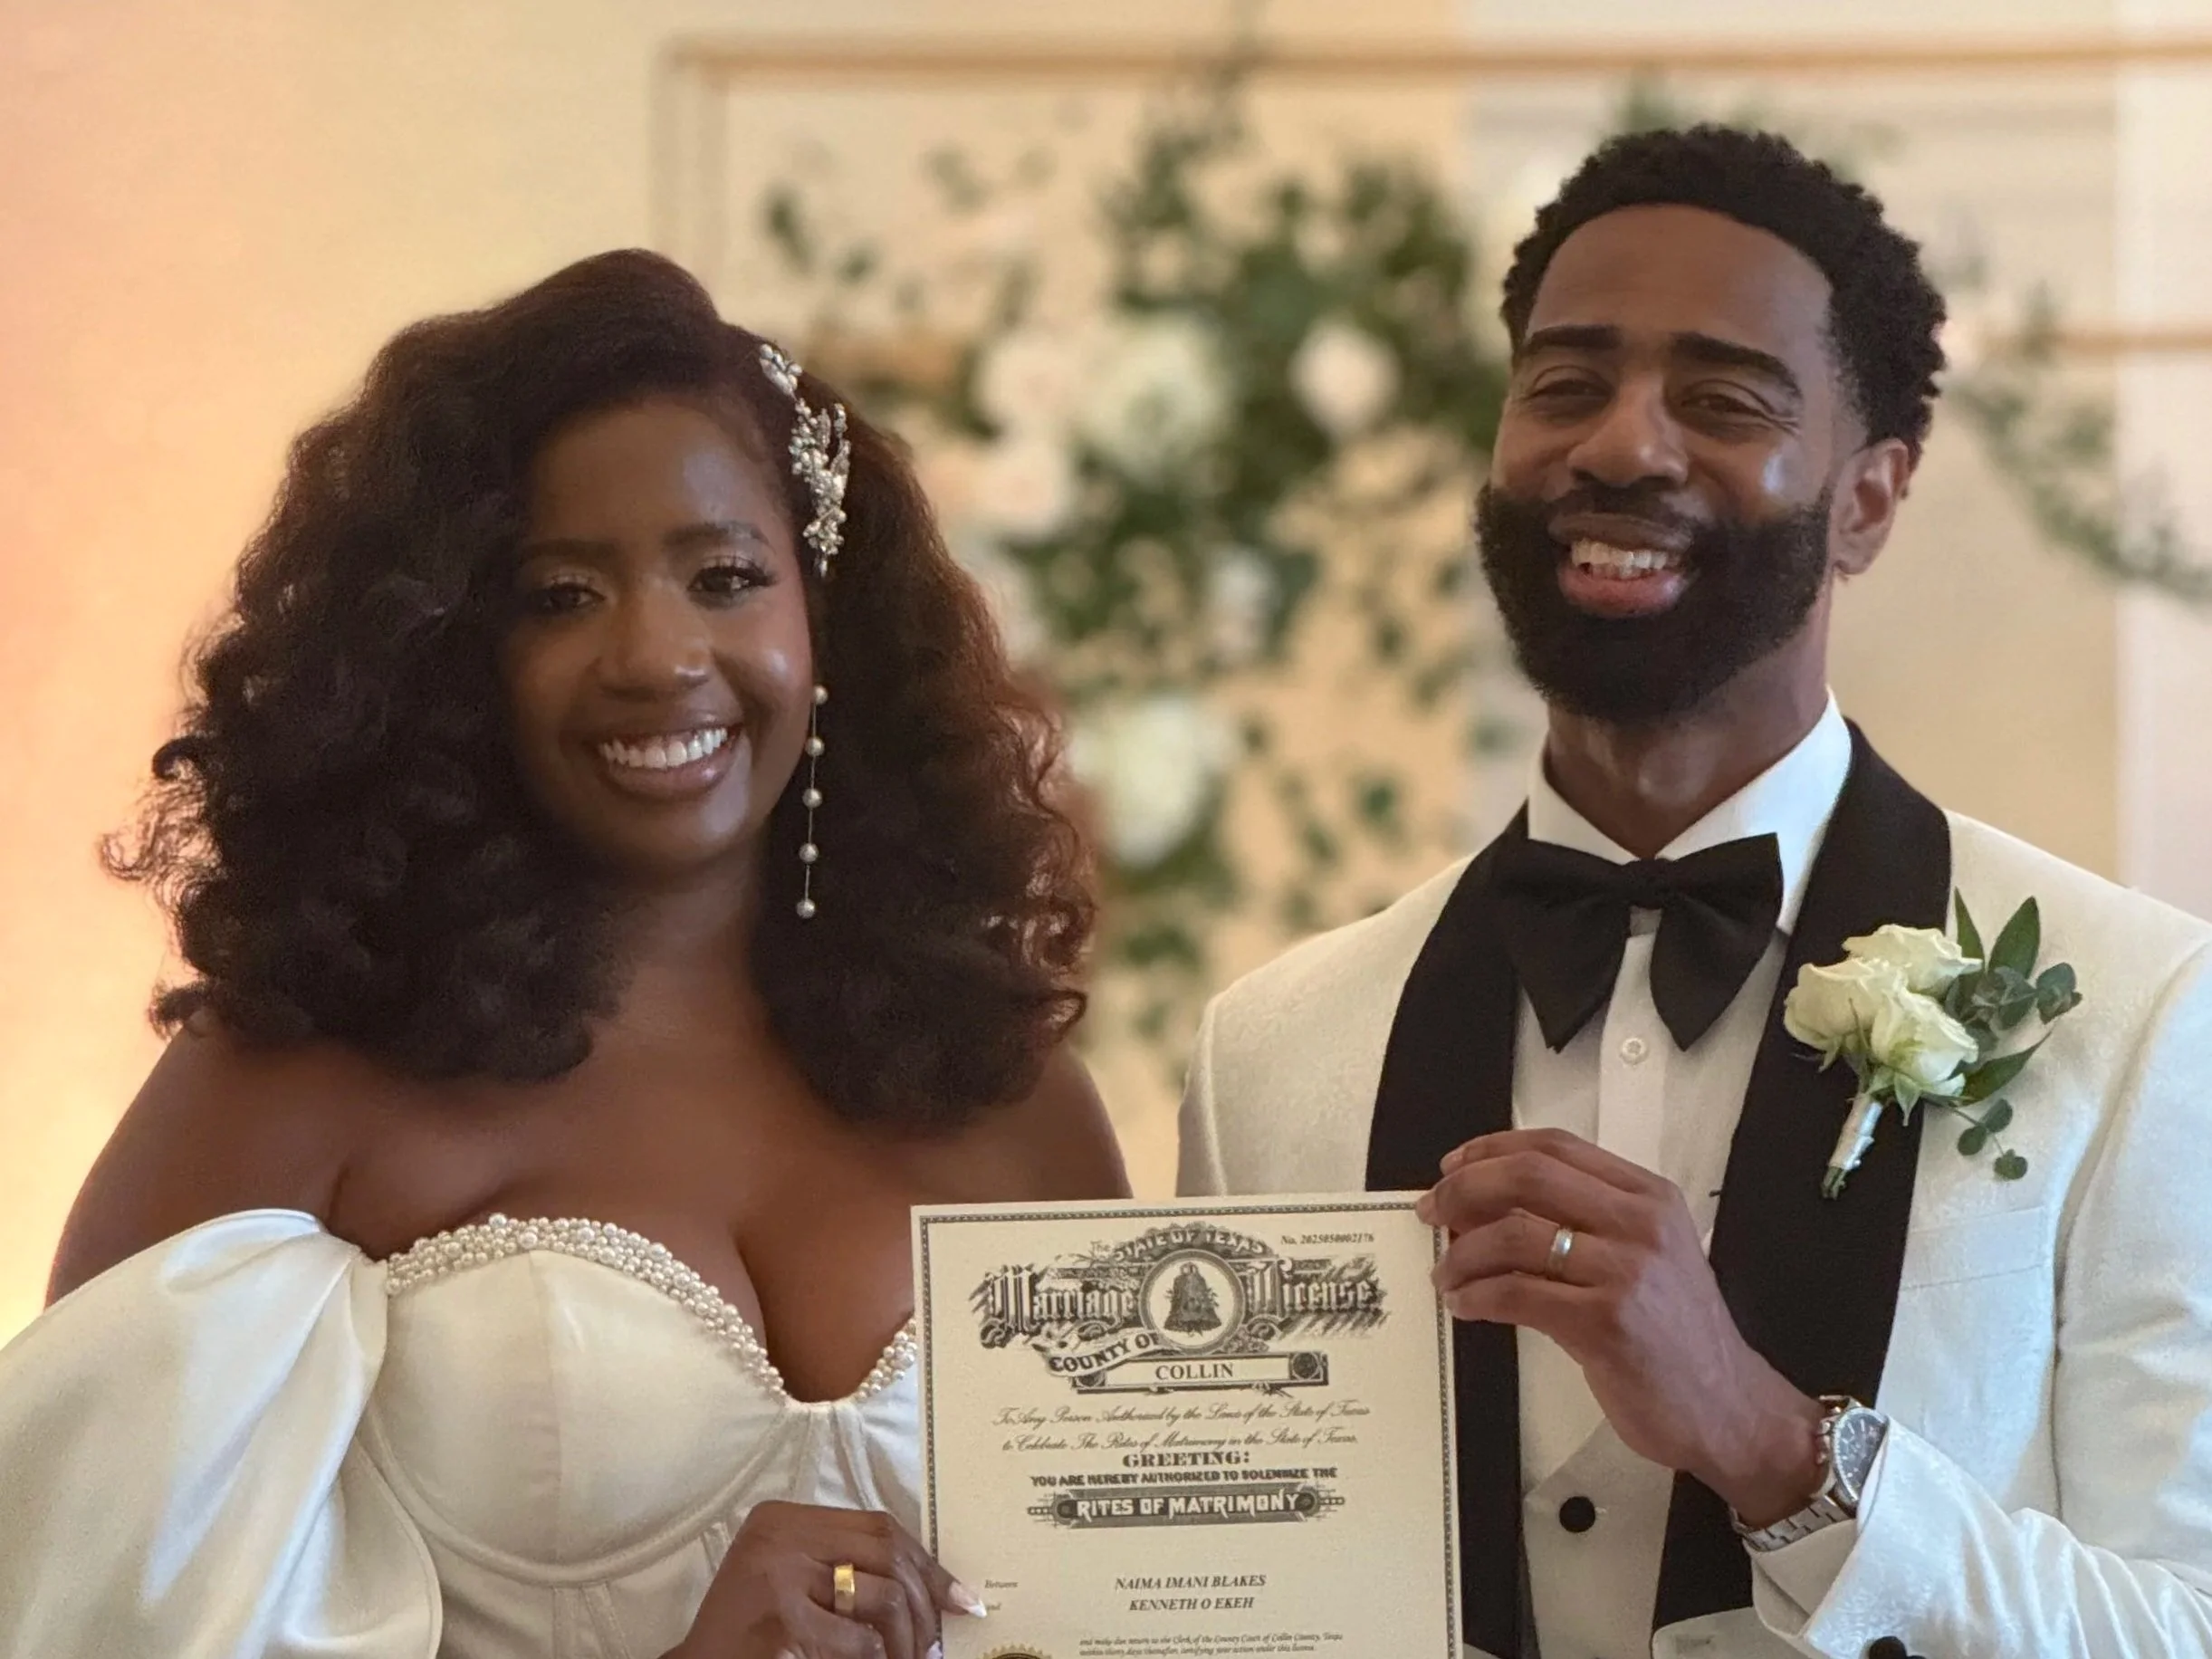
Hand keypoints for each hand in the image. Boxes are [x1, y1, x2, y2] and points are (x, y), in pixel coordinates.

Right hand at [666, 1500, 983, 1658]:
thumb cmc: (752, 1632)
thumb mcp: (794, 1579)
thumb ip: (845, 1566)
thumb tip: (931, 1584)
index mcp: (784, 1518)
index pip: (878, 1527)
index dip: (926, 1563)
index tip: (957, 1596)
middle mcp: (779, 1536)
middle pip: (887, 1554)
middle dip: (925, 1601)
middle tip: (937, 1642)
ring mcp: (778, 1576)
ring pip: (882, 1597)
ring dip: (908, 1639)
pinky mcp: (782, 1621)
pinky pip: (859, 1642)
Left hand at [1415, 1128, 1825, 1526]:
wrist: (1730, 1409)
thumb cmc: (1679, 1338)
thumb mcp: (1647, 1256)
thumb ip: (1585, 1222)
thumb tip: (1490, 1208)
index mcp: (1648, 1197)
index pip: (1555, 1146)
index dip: (1492, 1149)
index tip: (1453, 1166)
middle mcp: (1640, 1224)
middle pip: (1528, 1175)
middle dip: (1465, 1189)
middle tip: (1432, 1211)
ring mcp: (1625, 1271)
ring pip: (1513, 1234)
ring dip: (1461, 1253)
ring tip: (1445, 1273)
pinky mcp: (1605, 1323)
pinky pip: (1515, 1293)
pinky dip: (1476, 1294)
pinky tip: (1465, 1304)